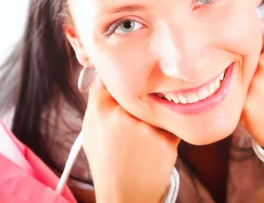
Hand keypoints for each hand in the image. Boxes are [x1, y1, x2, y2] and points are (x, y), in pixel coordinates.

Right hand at [81, 77, 179, 202]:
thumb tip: (106, 72)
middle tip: (135, 126)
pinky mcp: (165, 139)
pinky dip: (166, 134)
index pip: (116, 78)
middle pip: (141, 93)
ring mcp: (145, 126)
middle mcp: (122, 113)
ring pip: (158, 109)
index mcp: (100, 108)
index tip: (129, 86)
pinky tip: (153, 150)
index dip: (124, 82)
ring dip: (155, 119)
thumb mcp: (92, 129)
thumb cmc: (106, 162)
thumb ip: (99, 100)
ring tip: (142, 142)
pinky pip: (171, 125)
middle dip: (141, 103)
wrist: (123, 196)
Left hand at [241, 21, 263, 187]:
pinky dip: (239, 100)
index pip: (251, 32)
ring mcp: (255, 83)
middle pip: (239, 54)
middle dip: (244, 65)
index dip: (250, 45)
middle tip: (262, 82)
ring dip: (240, 82)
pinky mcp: (244, 104)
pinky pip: (231, 94)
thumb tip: (251, 20)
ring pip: (234, 74)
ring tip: (261, 96)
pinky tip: (256, 108)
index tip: (253, 53)